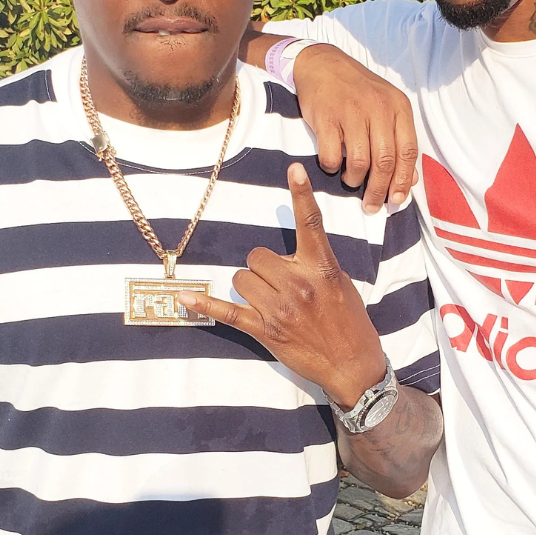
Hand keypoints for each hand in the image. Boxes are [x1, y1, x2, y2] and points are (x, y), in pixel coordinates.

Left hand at [183, 163, 386, 405]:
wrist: (352, 366)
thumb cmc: (350, 323)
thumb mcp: (341, 284)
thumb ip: (316, 264)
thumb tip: (290, 256)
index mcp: (322, 269)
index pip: (311, 224)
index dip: (302, 194)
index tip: (294, 169)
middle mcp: (299, 285)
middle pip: (257, 255)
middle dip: (264, 267)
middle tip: (280, 284)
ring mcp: (279, 309)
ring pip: (242, 278)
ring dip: (251, 286)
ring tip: (271, 302)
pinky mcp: (264, 331)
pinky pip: (226, 312)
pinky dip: (203, 304)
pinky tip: (183, 296)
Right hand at [292, 45, 417, 213]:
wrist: (321, 64)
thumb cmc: (357, 91)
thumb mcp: (385, 108)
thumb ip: (399, 141)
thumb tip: (411, 180)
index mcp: (398, 107)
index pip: (409, 151)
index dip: (404, 180)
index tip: (397, 199)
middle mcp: (378, 108)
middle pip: (385, 162)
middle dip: (379, 190)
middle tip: (372, 205)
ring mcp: (351, 112)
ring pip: (360, 163)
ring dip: (355, 181)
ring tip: (351, 182)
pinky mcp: (326, 118)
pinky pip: (332, 156)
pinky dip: (333, 168)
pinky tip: (333, 165)